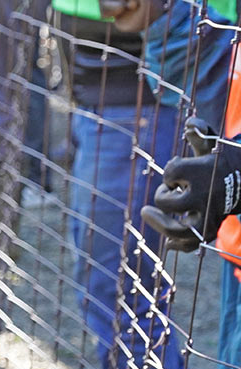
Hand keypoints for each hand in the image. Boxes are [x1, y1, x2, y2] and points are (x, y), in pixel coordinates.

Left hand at [141, 117, 240, 250]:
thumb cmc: (221, 162)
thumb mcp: (212, 144)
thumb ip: (201, 130)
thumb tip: (190, 124)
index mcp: (203, 173)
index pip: (171, 172)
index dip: (170, 173)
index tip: (179, 173)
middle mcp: (204, 196)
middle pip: (166, 201)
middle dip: (163, 195)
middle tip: (170, 191)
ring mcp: (208, 215)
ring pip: (176, 229)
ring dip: (160, 223)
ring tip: (147, 213)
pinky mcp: (210, 229)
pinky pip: (191, 244)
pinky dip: (178, 245)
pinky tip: (167, 244)